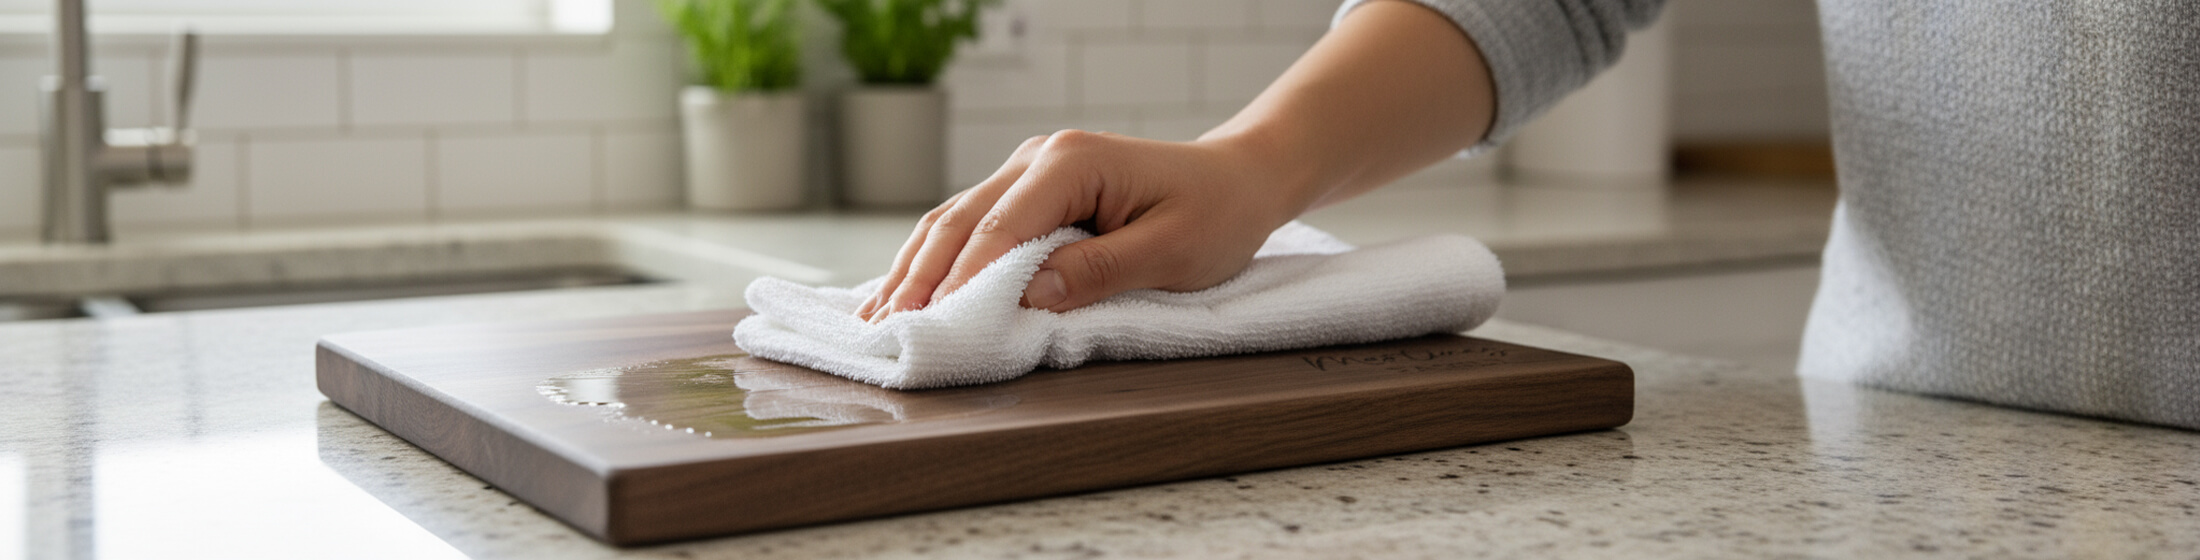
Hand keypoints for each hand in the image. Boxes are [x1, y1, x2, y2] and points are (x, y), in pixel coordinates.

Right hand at [856, 130, 1310, 320]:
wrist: (1238, 179)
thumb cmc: (1215, 214)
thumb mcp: (1171, 251)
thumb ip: (1098, 271)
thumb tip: (1030, 295)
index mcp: (1071, 162)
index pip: (1000, 228)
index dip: (963, 281)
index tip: (932, 325)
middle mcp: (1039, 156)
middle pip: (960, 219)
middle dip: (918, 277)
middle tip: (884, 330)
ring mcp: (1029, 168)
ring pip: (954, 218)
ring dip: (915, 268)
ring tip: (877, 317)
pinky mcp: (1031, 189)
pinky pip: (972, 223)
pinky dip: (937, 259)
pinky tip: (907, 288)